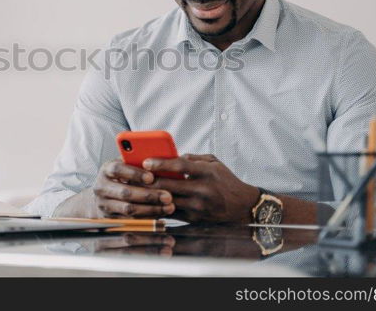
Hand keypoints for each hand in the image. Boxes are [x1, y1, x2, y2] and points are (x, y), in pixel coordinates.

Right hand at [91, 159, 175, 217]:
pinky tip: (161, 216)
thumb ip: (138, 163)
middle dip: (149, 195)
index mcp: (106, 170)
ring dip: (151, 209)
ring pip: (129, 209)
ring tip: (168, 207)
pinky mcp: (110, 219)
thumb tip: (159, 162)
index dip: (134, 173)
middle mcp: (101, 188)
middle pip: (125, 193)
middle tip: (168, 196)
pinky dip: (147, 219)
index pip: (118, 169)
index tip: (152, 177)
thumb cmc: (122, 176)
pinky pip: (131, 221)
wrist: (105, 196)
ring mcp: (104, 205)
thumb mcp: (126, 165)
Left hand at [142, 154, 259, 223]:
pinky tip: (145, 203)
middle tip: (133, 176)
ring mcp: (198, 206)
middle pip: (169, 184)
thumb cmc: (225, 181)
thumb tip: (172, 156)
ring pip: (167, 200)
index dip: (161, 163)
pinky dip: (157, 208)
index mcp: (207, 172)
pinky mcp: (194, 218)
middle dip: (149, 180)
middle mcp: (202, 189)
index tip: (146, 161)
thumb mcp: (214, 162)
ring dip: (150, 195)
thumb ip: (193, 158)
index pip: (181, 165)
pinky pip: (170, 213)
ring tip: (135, 189)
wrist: (242, 207)